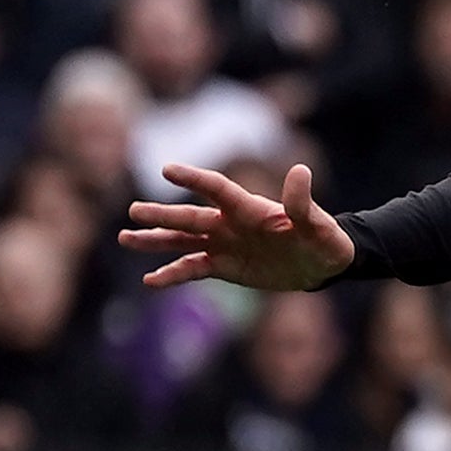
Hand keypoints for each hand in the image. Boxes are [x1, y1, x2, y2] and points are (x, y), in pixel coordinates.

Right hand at [125, 158, 356, 291]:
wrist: (322, 266)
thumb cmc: (324, 240)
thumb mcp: (318, 225)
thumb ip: (303, 203)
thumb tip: (300, 171)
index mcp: (250, 208)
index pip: (217, 189)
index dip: (194, 179)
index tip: (167, 170)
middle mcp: (230, 223)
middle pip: (191, 217)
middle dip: (163, 215)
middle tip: (134, 211)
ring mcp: (224, 244)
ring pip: (182, 241)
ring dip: (155, 240)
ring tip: (126, 237)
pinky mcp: (223, 267)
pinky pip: (192, 269)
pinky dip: (172, 275)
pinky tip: (150, 280)